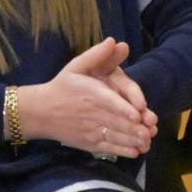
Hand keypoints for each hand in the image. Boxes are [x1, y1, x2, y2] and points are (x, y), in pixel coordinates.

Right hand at [16, 38, 154, 156]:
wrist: (41, 112)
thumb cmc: (63, 87)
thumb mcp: (75, 66)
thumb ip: (96, 55)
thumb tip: (114, 40)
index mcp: (91, 93)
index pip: (109, 102)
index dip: (124, 109)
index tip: (138, 114)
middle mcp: (92, 113)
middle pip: (116, 122)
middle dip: (134, 128)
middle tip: (149, 131)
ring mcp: (91, 131)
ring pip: (114, 137)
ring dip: (132, 141)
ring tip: (146, 142)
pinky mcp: (90, 144)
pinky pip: (108, 148)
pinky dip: (123, 151)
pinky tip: (136, 151)